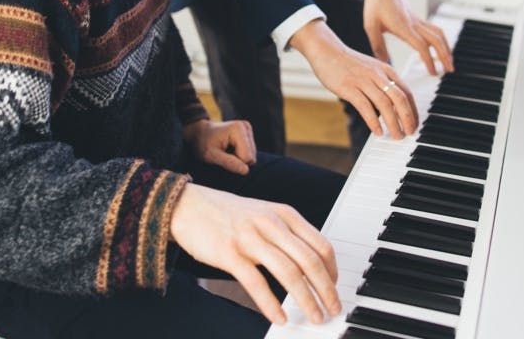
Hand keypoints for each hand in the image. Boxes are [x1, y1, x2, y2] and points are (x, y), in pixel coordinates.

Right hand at [170, 183, 340, 324]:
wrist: (189, 205)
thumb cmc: (228, 214)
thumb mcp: (265, 214)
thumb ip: (287, 234)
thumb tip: (311, 263)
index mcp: (284, 214)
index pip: (321, 245)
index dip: (333, 271)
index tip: (334, 288)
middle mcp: (271, 224)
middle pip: (310, 261)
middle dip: (327, 290)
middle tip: (333, 309)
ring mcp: (250, 238)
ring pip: (289, 272)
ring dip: (306, 300)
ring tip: (314, 317)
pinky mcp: (230, 253)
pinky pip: (257, 283)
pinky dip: (272, 304)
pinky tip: (280, 318)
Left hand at [184, 119, 256, 174]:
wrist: (199, 133)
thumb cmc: (203, 143)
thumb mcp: (211, 155)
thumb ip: (229, 163)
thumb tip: (246, 171)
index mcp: (238, 129)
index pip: (247, 157)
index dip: (235, 162)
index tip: (222, 155)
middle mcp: (245, 127)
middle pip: (251, 157)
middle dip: (237, 160)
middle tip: (223, 154)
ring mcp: (248, 130)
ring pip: (251, 156)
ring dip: (238, 157)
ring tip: (225, 150)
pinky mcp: (248, 134)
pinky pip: (249, 153)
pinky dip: (239, 154)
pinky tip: (229, 149)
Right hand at [290, 20, 418, 138]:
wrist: (328, 51)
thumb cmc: (350, 63)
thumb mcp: (373, 70)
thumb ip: (384, 84)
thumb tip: (394, 107)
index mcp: (386, 71)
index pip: (407, 93)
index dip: (413, 111)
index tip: (414, 125)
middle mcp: (378, 75)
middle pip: (399, 99)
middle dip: (407, 118)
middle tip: (409, 133)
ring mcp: (363, 81)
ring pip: (384, 104)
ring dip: (393, 123)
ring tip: (396, 136)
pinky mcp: (349, 88)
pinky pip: (365, 106)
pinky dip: (373, 121)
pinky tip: (377, 131)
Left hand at [362, 0, 453, 75]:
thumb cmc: (375, 4)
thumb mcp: (370, 25)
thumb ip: (377, 45)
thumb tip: (383, 62)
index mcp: (403, 26)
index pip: (421, 45)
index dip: (429, 60)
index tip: (433, 73)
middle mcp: (414, 22)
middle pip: (436, 39)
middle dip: (445, 55)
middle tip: (450, 70)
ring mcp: (418, 20)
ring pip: (438, 33)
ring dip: (446, 47)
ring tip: (450, 62)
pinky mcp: (418, 18)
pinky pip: (434, 29)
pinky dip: (441, 40)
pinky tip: (441, 50)